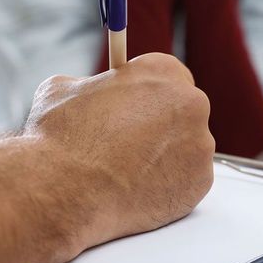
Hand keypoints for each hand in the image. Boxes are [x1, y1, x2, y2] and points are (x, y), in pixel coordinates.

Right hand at [24, 53, 214, 248]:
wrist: (66, 189)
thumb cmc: (62, 138)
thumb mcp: (63, 89)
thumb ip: (89, 87)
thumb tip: (87, 92)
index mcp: (162, 72)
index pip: (169, 77)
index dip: (149, 95)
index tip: (137, 108)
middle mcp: (191, 105)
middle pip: (183, 113)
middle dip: (160, 127)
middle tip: (129, 143)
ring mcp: (200, 146)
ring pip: (186, 150)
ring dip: (164, 157)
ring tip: (126, 171)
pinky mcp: (199, 184)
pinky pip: (186, 182)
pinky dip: (166, 187)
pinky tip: (136, 190)